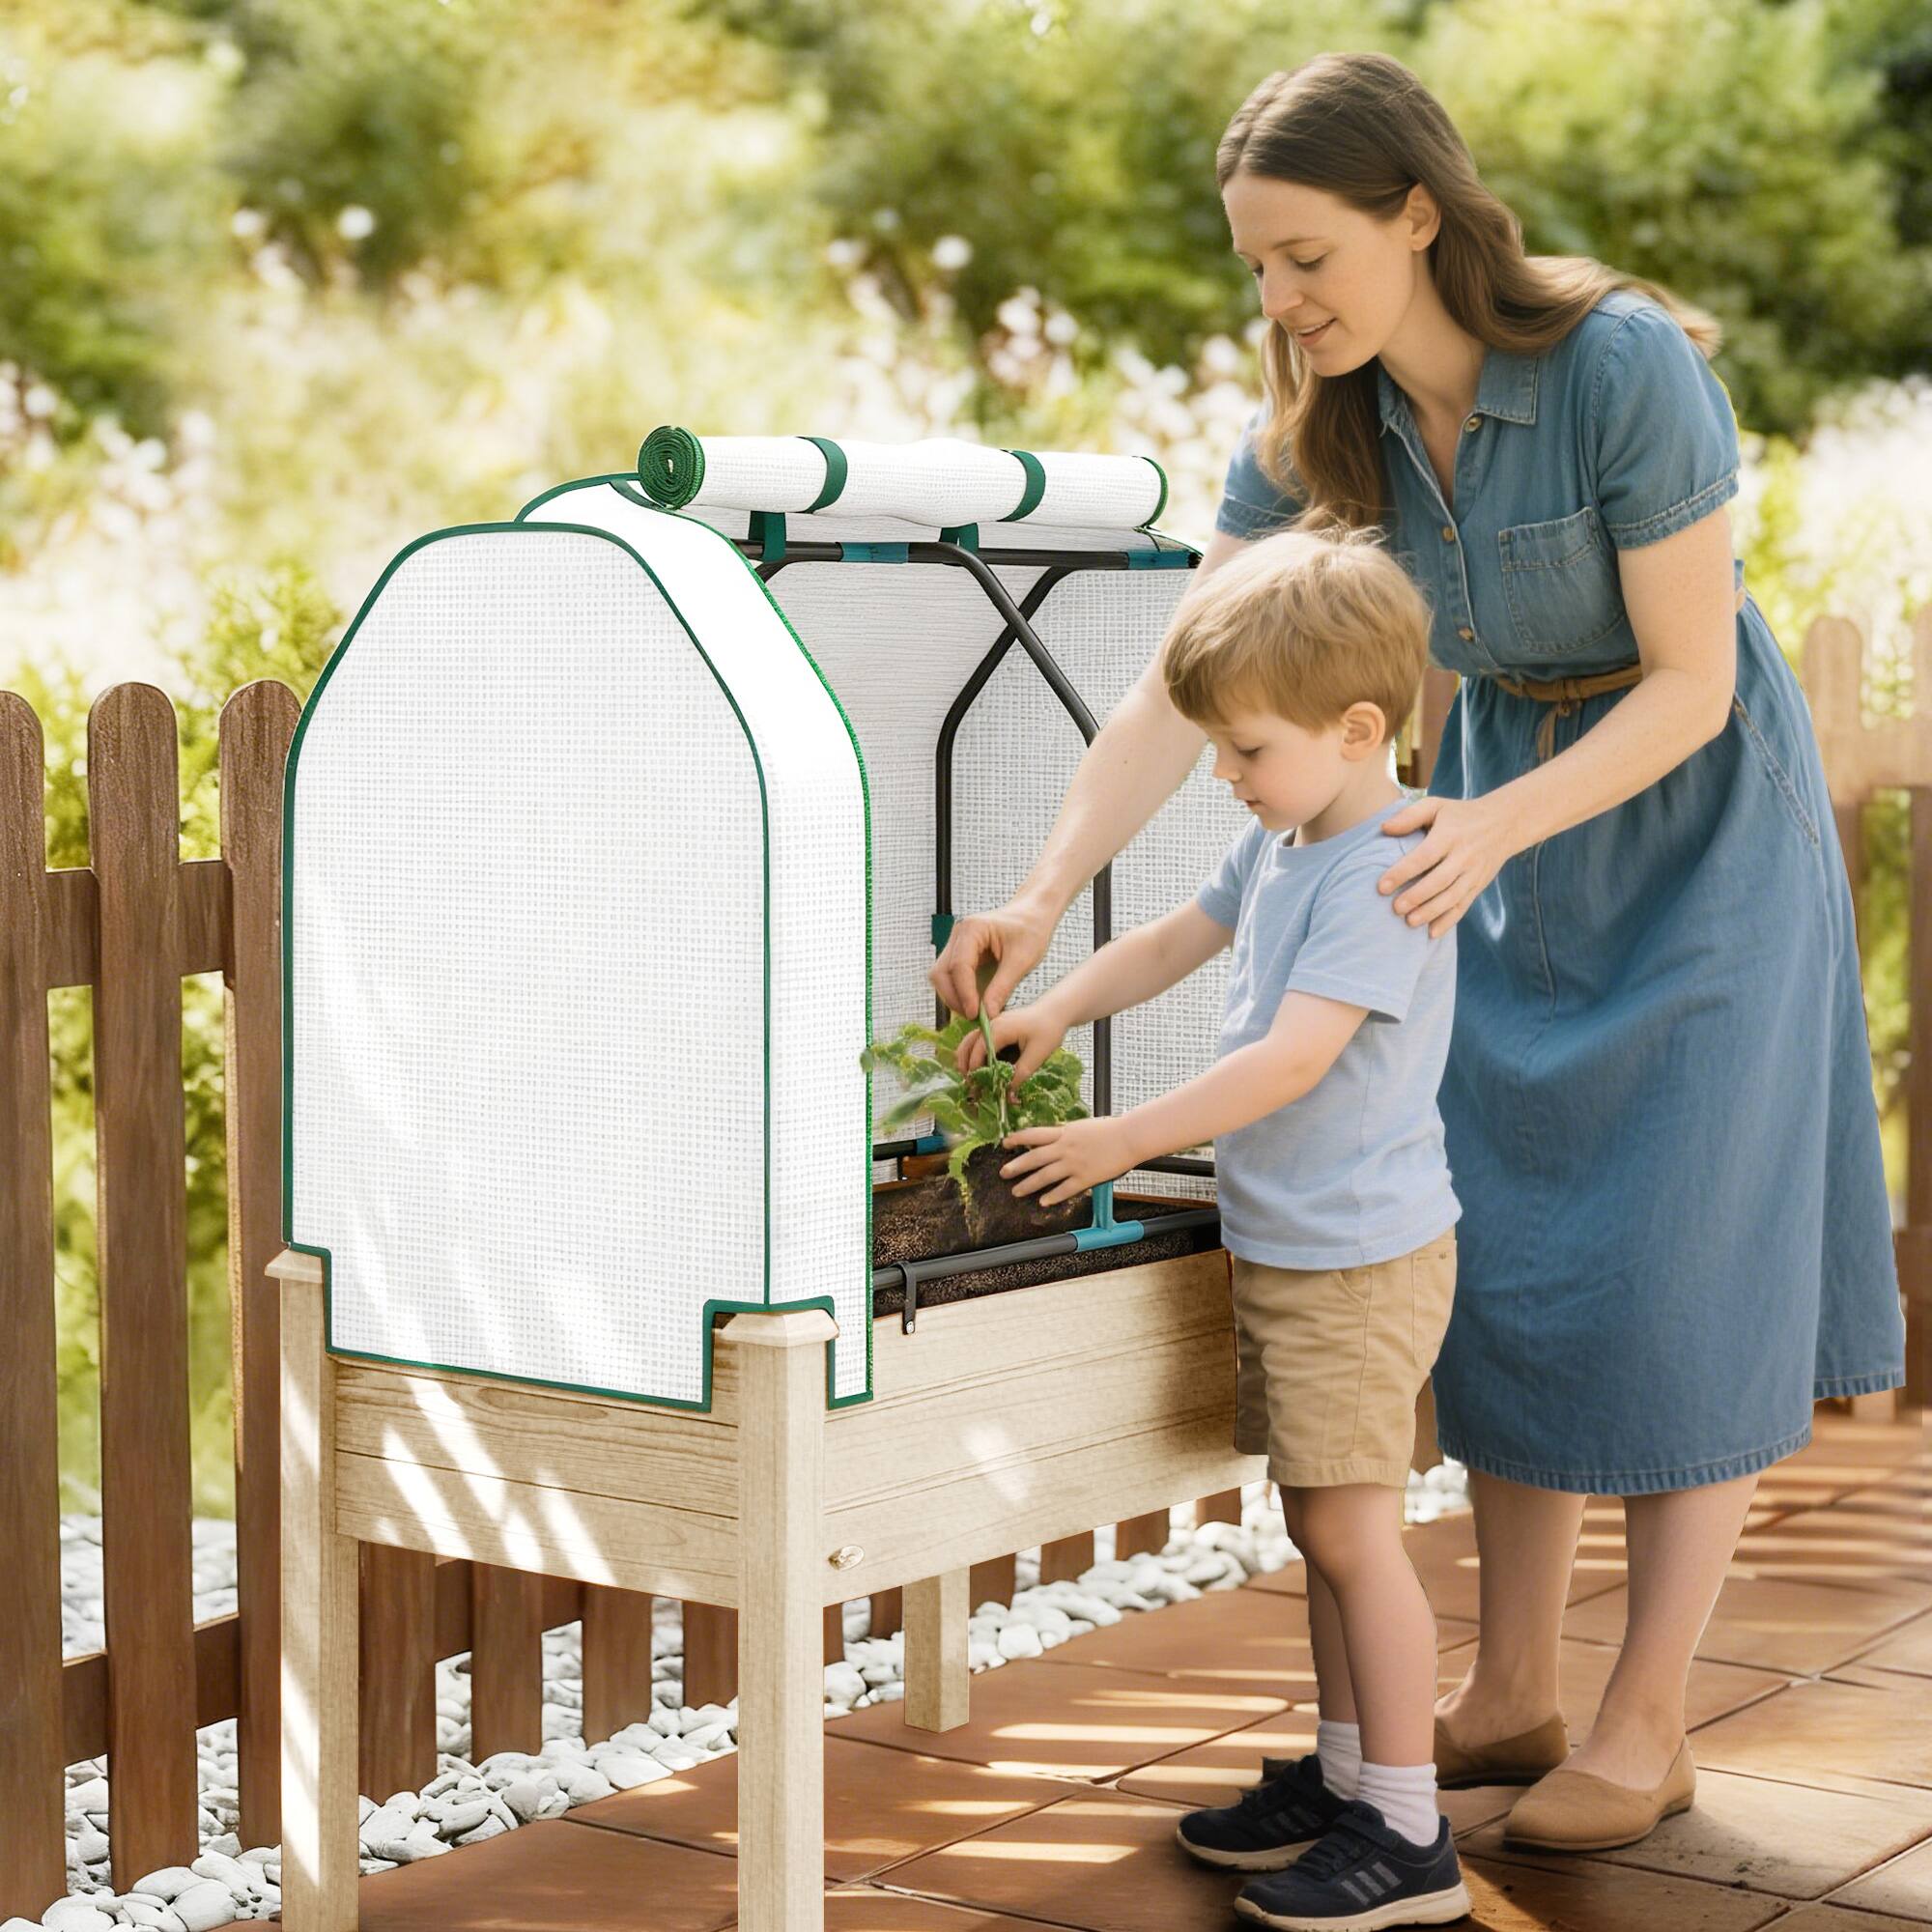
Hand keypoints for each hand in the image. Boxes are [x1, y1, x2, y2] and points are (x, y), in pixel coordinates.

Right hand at [930, 898, 1057, 1020]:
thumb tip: (987, 1014)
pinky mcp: (960, 952)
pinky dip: (959, 991)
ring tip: (974, 1012)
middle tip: (973, 1016)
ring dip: (954, 996)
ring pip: (942, 976)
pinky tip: (974, 1003)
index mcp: (972, 929)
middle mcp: (958, 934)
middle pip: (941, 972)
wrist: (1033, 915)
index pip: (959, 966)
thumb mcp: (1021, 961)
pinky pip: (951, 976)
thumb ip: (1002, 988)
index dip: (964, 993)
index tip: (974, 1014)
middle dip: (954, 997)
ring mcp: (956, 943)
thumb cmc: (1031, 930)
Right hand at [954, 998, 1068, 1084]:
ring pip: (970, 1043)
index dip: (976, 1072)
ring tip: (973, 1081)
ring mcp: (992, 1025)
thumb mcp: (1037, 1054)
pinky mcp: (996, 1029)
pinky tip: (982, 1070)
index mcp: (998, 1029)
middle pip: (967, 1046)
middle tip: (972, 1088)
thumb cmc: (1049, 1029)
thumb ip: (1021, 1074)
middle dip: (966, 1068)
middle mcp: (990, 1025)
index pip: (978, 1052)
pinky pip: (979, 1042)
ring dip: (968, 1061)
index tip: (978, 1089)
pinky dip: (975, 1056)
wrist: (1056, 1011)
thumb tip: (1009, 1096)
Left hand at [1000, 1116, 1139, 1207]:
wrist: (1129, 1137)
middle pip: (1034, 1158)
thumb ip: (1066, 1134)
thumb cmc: (1110, 1129)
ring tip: (1016, 1191)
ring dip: (1028, 1185)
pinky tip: (1043, 1202)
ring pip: (1045, 1176)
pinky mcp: (1085, 1178)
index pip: (1034, 1134)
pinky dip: (1052, 1196)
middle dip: (1016, 1166)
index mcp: (1064, 1132)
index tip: (1005, 1143)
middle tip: (1003, 1173)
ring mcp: (1074, 1164)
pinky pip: (1065, 1189)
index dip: (1017, 1139)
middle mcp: (1065, 1148)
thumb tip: (1053, 1138)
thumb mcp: (1082, 1126)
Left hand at [1376, 793, 1519, 937]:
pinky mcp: (1479, 885)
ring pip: (1452, 897)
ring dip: (1431, 912)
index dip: (1402, 872)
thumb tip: (1383, 828)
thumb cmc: (1460, 814)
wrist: (1505, 822)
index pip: (1424, 857)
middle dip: (1417, 897)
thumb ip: (1410, 816)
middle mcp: (1464, 856)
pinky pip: (1464, 905)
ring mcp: (1474, 873)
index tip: (1381, 887)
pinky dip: (1449, 921)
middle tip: (1395, 909)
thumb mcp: (1437, 806)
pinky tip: (1432, 933)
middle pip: (1439, 881)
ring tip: (1410, 922)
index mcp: (1450, 835)